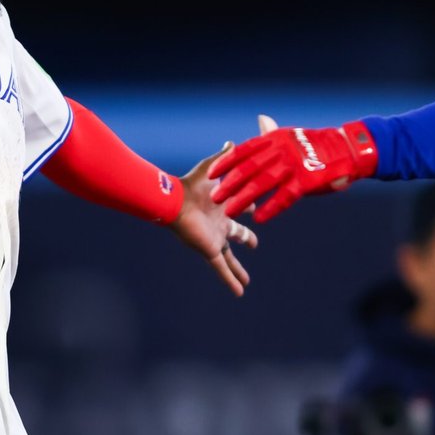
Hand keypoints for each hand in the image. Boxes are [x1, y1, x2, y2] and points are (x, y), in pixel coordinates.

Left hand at [169, 144, 258, 295]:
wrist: (175, 201)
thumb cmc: (192, 183)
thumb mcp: (214, 167)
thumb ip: (224, 156)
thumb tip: (233, 141)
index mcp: (222, 206)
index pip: (240, 209)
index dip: (250, 208)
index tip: (258, 209)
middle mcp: (219, 224)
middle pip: (237, 234)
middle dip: (246, 239)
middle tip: (254, 244)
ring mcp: (215, 239)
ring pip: (229, 258)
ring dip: (238, 270)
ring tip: (246, 282)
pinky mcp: (210, 249)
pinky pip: (221, 269)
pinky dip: (229, 281)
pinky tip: (239, 293)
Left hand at [207, 114, 377, 220]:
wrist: (348, 150)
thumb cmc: (318, 146)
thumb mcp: (293, 136)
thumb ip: (274, 134)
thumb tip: (261, 120)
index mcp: (275, 139)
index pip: (245, 150)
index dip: (227, 162)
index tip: (211, 174)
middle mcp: (281, 150)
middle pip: (249, 168)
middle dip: (230, 183)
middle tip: (214, 196)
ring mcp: (293, 165)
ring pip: (262, 183)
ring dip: (244, 198)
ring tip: (228, 210)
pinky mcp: (306, 181)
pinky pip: (284, 196)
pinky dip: (271, 207)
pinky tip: (259, 219)